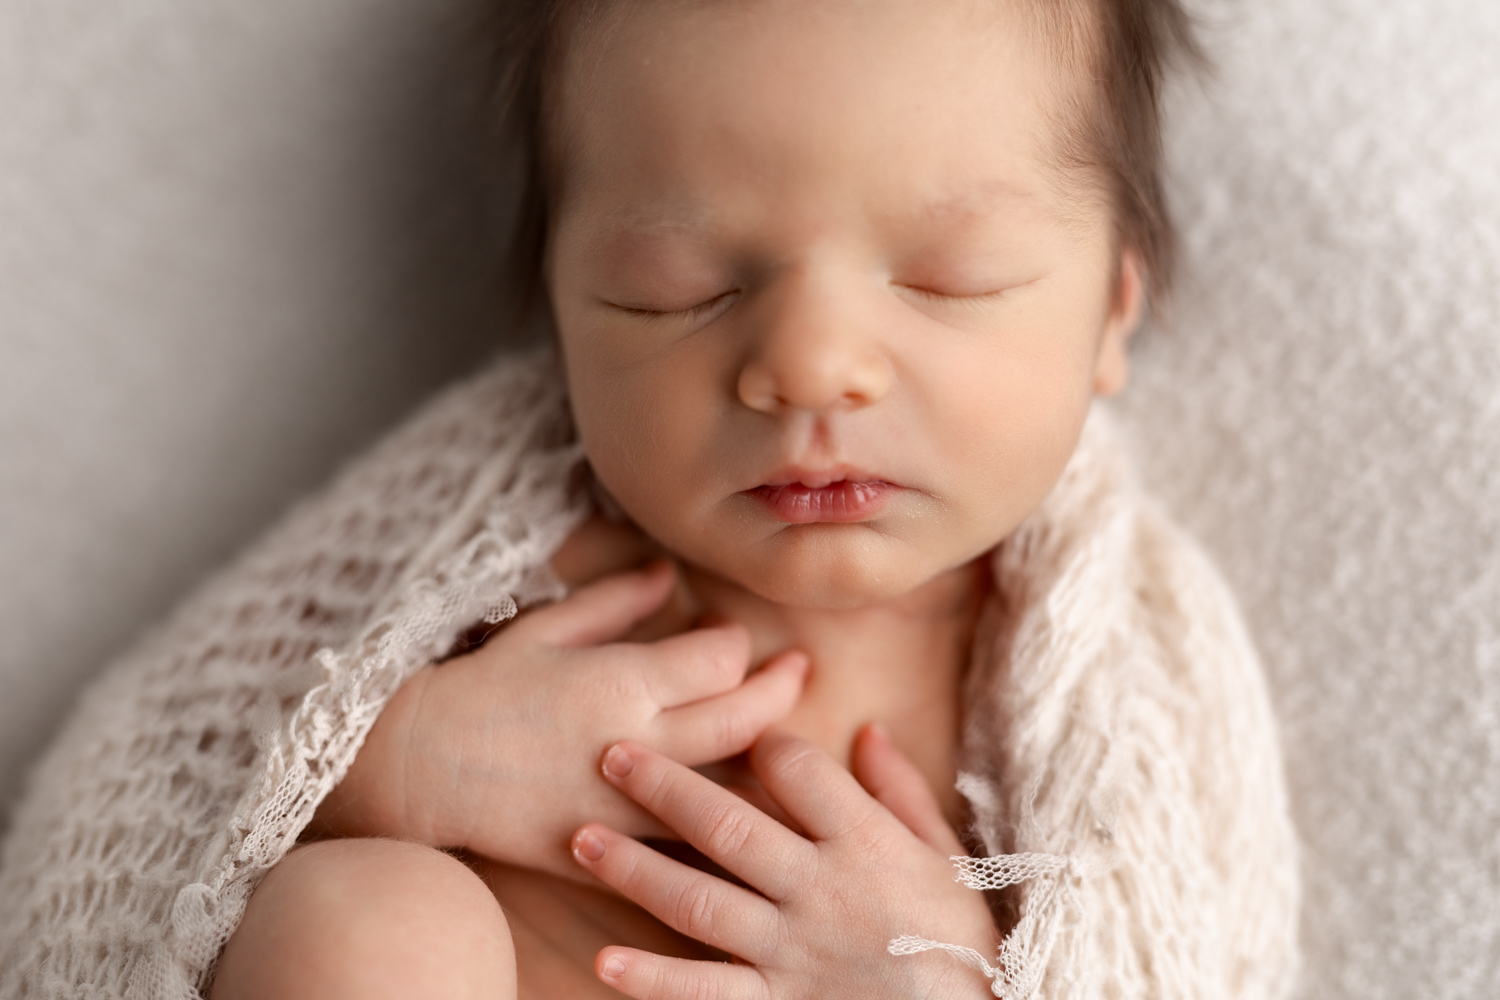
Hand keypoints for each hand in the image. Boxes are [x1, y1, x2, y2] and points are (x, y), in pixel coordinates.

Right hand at [314, 560, 808, 878]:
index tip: (728, 633)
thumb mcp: (543, 628)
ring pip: (730, 785)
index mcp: (620, 680)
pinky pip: (687, 843)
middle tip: (798, 669)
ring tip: (782, 734)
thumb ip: (614, 600)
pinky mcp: (612, 847)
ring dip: (766, 758)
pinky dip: (720, 822)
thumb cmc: (478, 688)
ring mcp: (628, 802)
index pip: (719, 655)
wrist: (415, 768)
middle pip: (745, 717)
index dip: (735, 640)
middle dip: (782, 688)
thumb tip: (667, 572)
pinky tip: (738, 804)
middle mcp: (636, 741)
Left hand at [569, 726, 998, 999]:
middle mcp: (820, 891)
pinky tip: (604, 961)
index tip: (735, 731)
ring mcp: (792, 952)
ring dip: (634, 869)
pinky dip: (654, 980)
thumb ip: (903, 793)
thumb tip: (867, 729)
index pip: (797, 770)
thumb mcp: (951, 859)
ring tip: (580, 838)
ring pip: (698, 901)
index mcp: (866, 843)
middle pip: (727, 825)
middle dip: (663, 786)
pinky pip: (705, 991)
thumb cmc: (963, 943)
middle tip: (609, 755)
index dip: (760, 742)